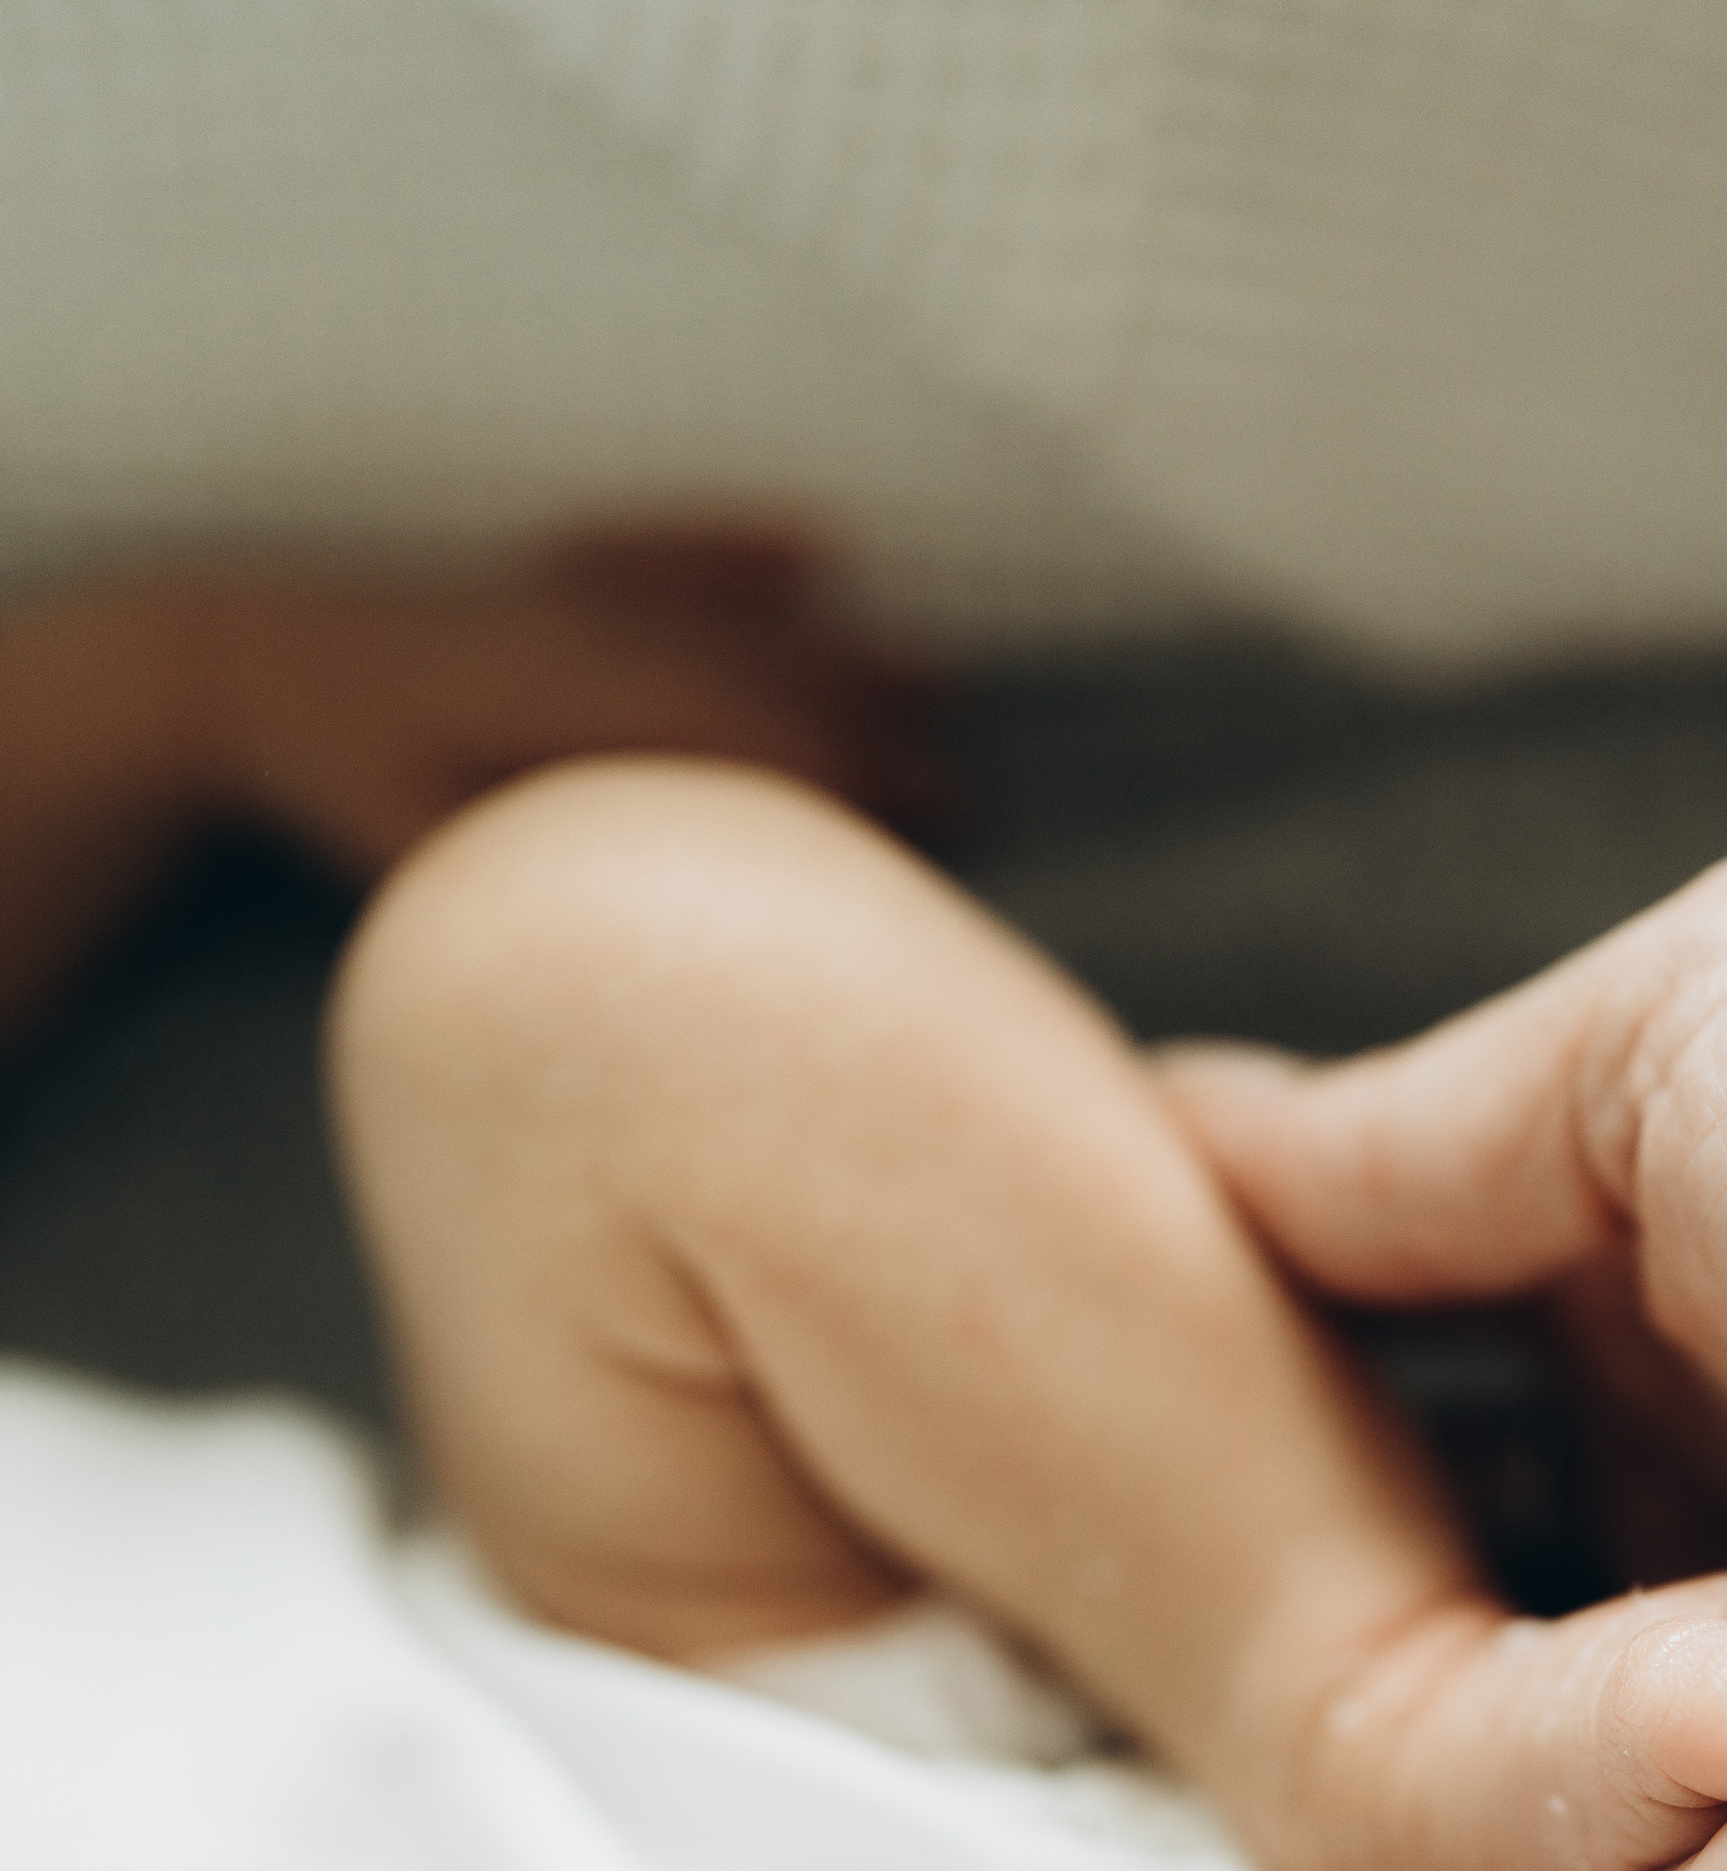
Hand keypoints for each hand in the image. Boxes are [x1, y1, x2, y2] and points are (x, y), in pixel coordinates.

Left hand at [176, 521, 945, 872]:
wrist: (233, 658)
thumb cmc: (335, 783)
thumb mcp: (435, 867)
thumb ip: (543, 893)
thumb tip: (649, 942)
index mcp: (565, 705)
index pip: (733, 743)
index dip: (829, 798)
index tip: (911, 849)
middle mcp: (586, 631)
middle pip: (759, 680)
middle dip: (868, 740)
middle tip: (965, 800)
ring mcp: (571, 591)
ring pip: (736, 617)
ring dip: (842, 651)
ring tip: (941, 688)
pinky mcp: (548, 573)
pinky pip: (664, 548)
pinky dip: (740, 544)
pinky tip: (817, 545)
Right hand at [1166, 816, 1726, 1870]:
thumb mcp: (1676, 1053)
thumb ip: (1403, 1147)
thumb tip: (1166, 1136)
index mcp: (1654, 1388)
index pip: (1393, 1533)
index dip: (1310, 1567)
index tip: (1243, 1581)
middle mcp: (1726, 1598)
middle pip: (1468, 1743)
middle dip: (1554, 1718)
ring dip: (1695, 1805)